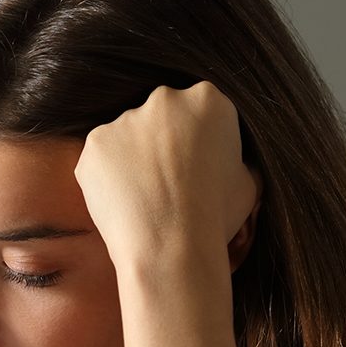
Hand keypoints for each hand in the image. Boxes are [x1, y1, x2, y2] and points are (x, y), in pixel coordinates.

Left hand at [74, 82, 260, 272]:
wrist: (170, 247)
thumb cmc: (215, 217)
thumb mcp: (249, 181)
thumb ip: (235, 158)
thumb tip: (229, 161)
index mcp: (207, 100)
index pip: (202, 113)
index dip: (201, 144)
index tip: (199, 169)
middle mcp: (164, 99)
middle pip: (163, 118)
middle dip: (165, 144)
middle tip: (169, 184)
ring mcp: (125, 119)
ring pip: (129, 137)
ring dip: (135, 160)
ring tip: (146, 198)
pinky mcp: (96, 143)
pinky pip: (103, 158)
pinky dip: (109, 177)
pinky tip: (124, 202)